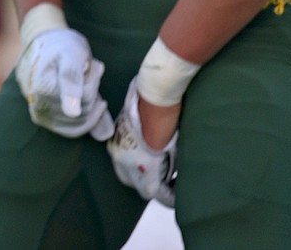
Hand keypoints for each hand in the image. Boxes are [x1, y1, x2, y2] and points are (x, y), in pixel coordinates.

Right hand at [16, 26, 112, 139]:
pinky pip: (69, 129)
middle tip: (89, 72)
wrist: (43, 40)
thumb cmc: (59, 45)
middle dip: (91, 93)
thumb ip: (72, 82)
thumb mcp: (70, 55)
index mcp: (44, 89)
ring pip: (78, 124)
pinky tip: (86, 101)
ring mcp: (40, 114)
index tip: (93, 66)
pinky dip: (82, 119)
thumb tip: (73, 113)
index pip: (84, 99)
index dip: (93, 83)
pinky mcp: (43, 118)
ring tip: (86, 83)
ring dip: (88, 105)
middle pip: (82, 113)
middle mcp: (38, 105)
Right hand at [108, 77, 177, 206]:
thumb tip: (168, 178)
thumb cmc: (170, 123)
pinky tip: (141, 152)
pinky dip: (131, 159)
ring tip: (154, 165)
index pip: (152, 193)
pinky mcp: (114, 136)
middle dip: (150, 185)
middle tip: (165, 178)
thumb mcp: (174, 152)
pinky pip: (120, 157)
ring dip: (138, 173)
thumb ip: (168, 169)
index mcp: (143, 168)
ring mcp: (117, 148)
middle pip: (136, 186)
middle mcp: (125, 161)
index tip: (175, 190)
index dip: (166, 195)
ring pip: (125, 173)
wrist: (156, 95)